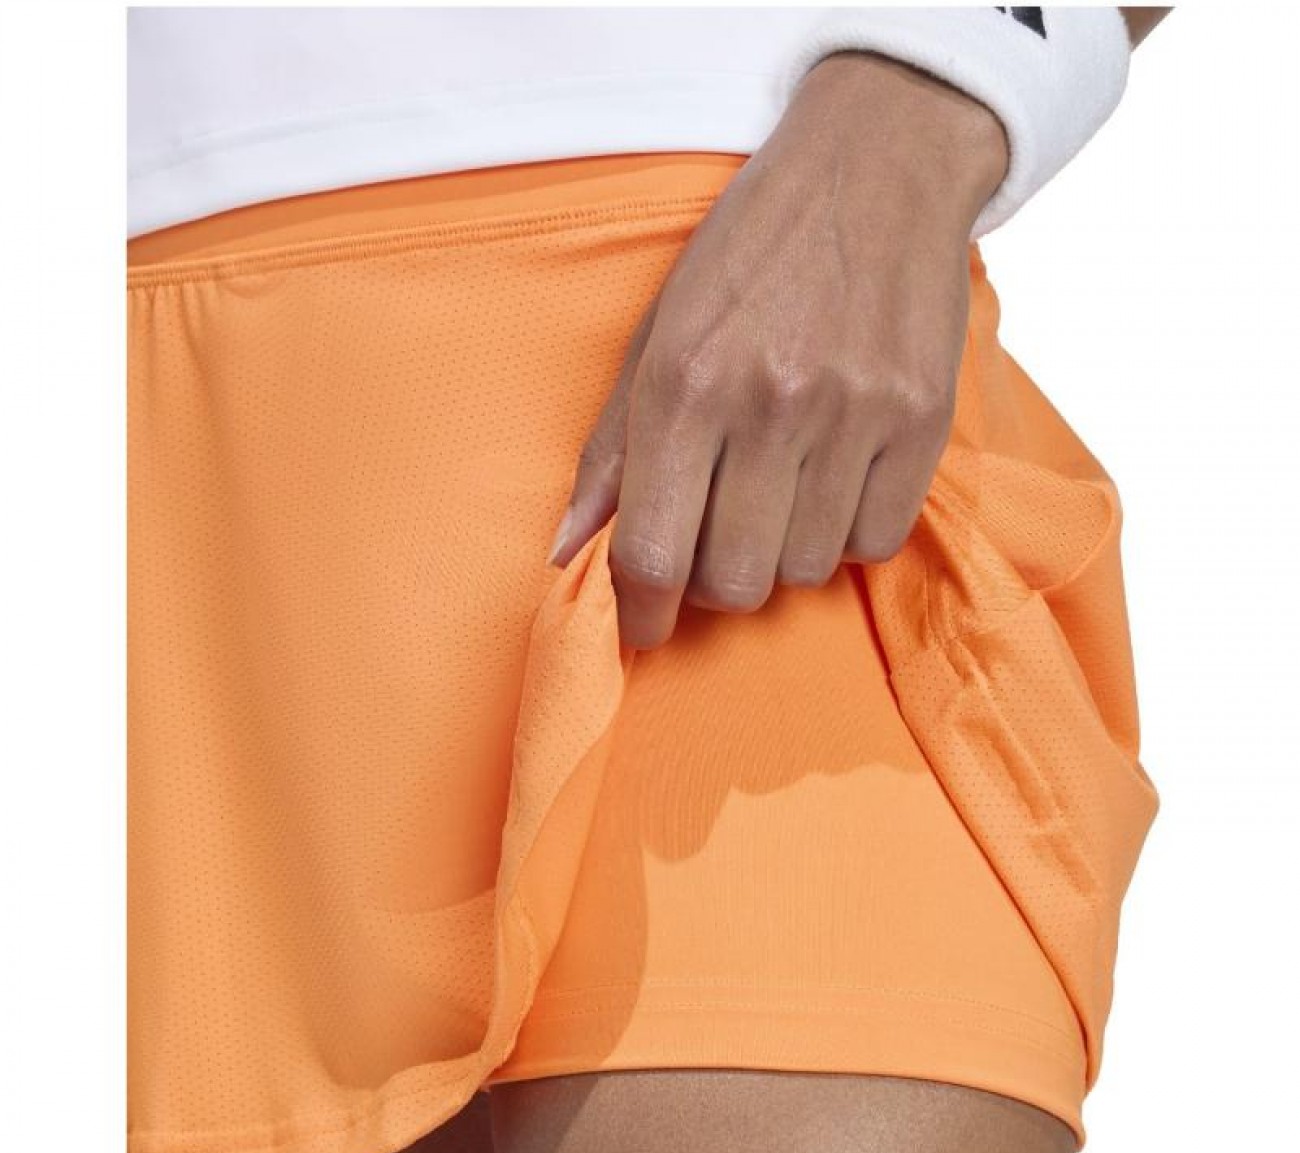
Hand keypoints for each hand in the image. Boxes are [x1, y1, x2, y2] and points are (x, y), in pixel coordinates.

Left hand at [547, 51, 1008, 650]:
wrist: (876, 167)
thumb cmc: (750, 253)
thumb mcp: (658, 333)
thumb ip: (612, 450)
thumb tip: (568, 551)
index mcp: (686, 382)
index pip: (653, 551)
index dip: (641, 613)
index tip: (643, 628)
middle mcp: (770, 404)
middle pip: (734, 582)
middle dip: (714, 582)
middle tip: (717, 539)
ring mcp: (854, 415)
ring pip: (804, 570)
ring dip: (781, 553)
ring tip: (780, 493)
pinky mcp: (921, 422)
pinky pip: (873, 544)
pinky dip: (845, 534)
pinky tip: (833, 483)